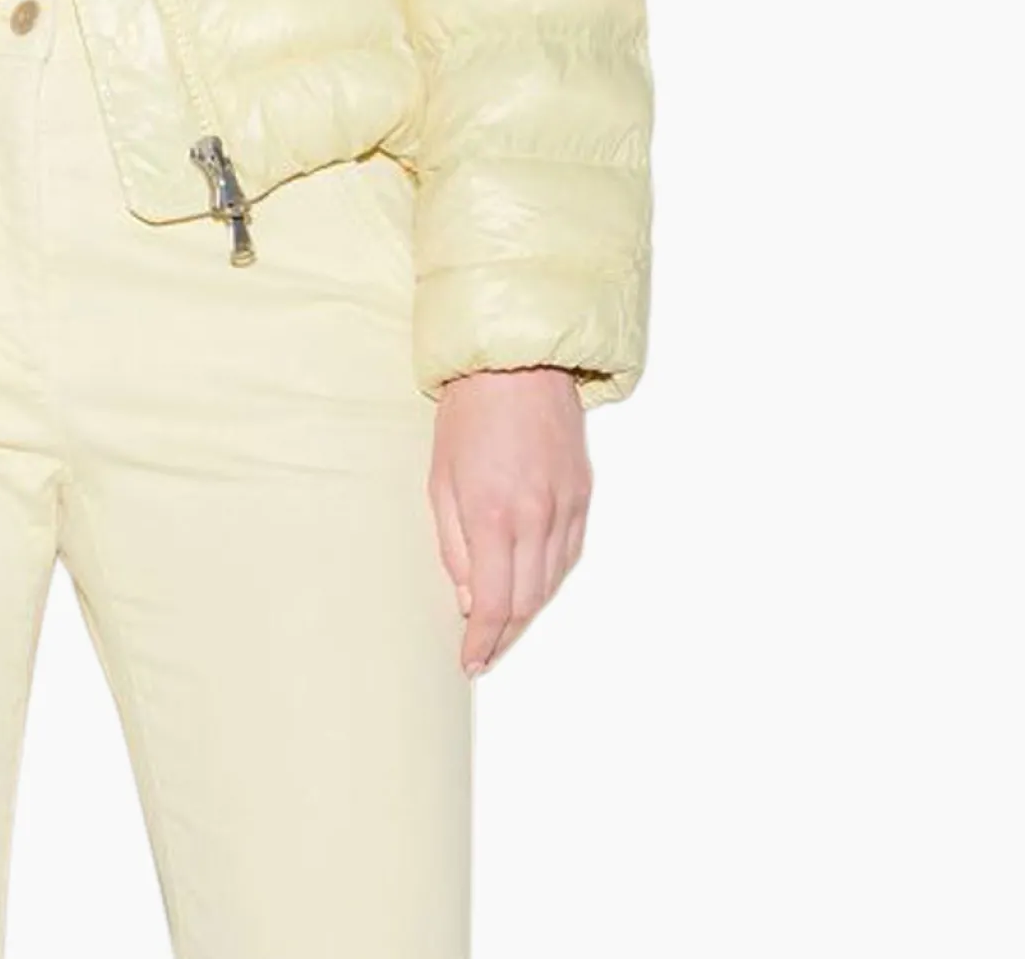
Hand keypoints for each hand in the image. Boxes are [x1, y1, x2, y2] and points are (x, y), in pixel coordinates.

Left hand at [428, 366, 591, 678]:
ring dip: (528, 610)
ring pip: (552, 583)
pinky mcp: (584, 495)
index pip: (494, 605)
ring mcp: (566, 508)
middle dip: (504, 634)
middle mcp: (536, 519)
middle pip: (527, 602)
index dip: (483, 642)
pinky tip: (533, 583)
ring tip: (503, 625)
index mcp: (493, 517)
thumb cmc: (468, 415)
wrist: (517, 363)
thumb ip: (454, 546)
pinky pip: (570, 554)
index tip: (471, 661)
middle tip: (483, 650)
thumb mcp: (440, 481)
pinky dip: (551, 578)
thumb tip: (471, 599)